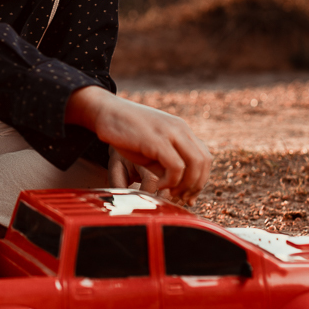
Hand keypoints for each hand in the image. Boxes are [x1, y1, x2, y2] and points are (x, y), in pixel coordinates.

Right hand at [67, 86, 211, 203]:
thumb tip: (178, 186)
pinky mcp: (156, 140)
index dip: (199, 180)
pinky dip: (170, 181)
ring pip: (195, 164)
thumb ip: (165, 161)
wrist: (104, 110)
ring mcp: (170, 132)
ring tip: (167, 191)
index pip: (204, 157)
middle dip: (195, 185)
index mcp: (181, 129)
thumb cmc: (124, 131)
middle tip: (178, 198)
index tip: (185, 195)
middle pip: (204, 162)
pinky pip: (176, 166)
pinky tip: (157, 185)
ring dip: (184, 185)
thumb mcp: (151, 145)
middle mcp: (180, 129)